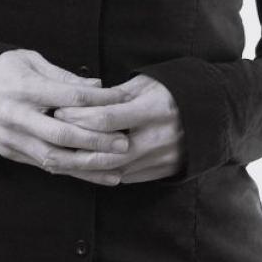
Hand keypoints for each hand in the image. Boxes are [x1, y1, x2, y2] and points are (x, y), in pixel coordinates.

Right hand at [0, 49, 132, 185]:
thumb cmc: (0, 69)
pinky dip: (72, 172)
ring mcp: (13, 138)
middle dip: (97, 141)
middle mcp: (19, 116)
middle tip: (125, 142)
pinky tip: (94, 175)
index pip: (70, 96)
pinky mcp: (11, 153)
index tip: (123, 100)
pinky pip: (45, 166)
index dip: (100, 99)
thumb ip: (63, 75)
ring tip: (117, 166)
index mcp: (26, 87)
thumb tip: (97, 85)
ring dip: (88, 165)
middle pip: (64, 134)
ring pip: (55, 158)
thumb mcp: (29, 60)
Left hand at [52, 73, 184, 183]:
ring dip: (86, 165)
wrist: (208, 114)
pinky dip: (104, 173)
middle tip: (53, 138)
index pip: (108, 118)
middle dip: (77, 146)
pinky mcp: (162, 172)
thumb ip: (115, 95)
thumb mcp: (145, 84)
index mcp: (154, 109)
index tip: (58, 111)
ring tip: (61, 155)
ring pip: (115, 170)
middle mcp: (158, 138)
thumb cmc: (170, 91)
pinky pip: (126, 177)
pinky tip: (84, 165)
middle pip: (108, 151)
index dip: (80, 116)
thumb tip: (83, 100)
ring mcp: (162, 159)